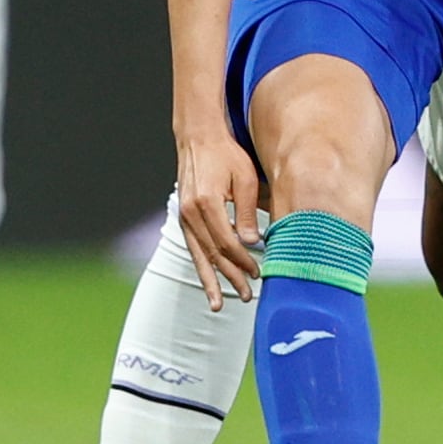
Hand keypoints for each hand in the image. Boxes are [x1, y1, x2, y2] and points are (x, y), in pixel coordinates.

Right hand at [175, 126, 267, 306]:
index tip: (259, 272)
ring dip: (210, 280)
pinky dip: (201, 266)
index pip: (227, 242)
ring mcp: (184, 216)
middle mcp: (191, 213)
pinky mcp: (183, 217)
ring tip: (217, 305)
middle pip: (212, 254)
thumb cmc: (226, 155)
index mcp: (207, 203)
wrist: (198, 138)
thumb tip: (253, 243)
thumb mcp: (244, 178)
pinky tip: (207, 280)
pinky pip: (192, 247)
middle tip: (246, 296)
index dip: (243, 261)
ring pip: (198, 256)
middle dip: (229, 278)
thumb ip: (247, 211)